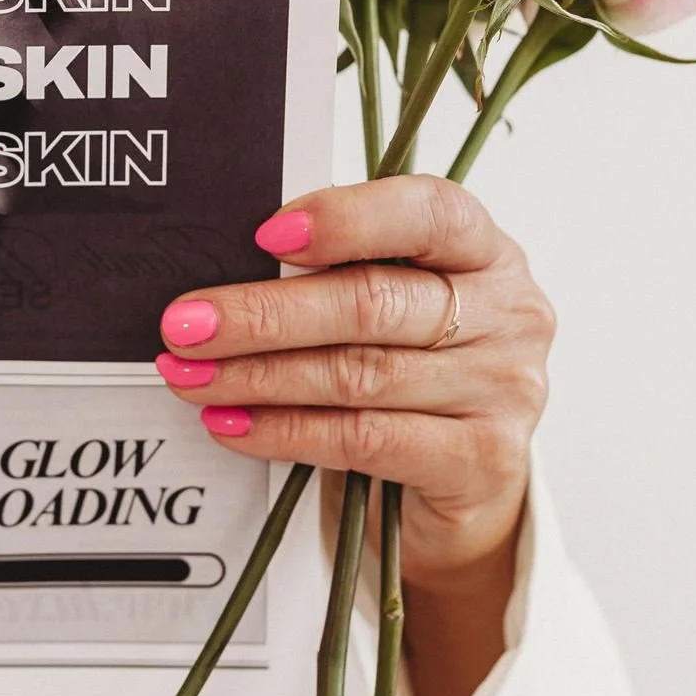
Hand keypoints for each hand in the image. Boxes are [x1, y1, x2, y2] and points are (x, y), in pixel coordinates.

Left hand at [154, 175, 555, 588]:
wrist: (468, 483)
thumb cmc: (415, 371)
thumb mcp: (396, 307)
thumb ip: (339, 277)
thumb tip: (227, 277)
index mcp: (485, 251)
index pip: (428, 212)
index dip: (346, 218)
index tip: (266, 234)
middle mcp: (509, 313)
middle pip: (373, 302)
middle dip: (265, 313)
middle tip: (186, 323)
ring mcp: (503, 389)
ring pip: (358, 374)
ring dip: (258, 376)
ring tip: (191, 377)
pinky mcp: (482, 459)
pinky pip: (364, 439)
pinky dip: (286, 431)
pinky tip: (233, 424)